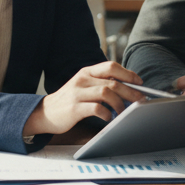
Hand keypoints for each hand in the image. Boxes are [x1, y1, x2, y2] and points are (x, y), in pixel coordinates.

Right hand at [24, 61, 145, 135]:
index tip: (139, 83)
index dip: (128, 74)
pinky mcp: (74, 108)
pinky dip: (107, 113)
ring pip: (107, 93)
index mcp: (86, 72)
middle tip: (140, 100)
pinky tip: (108, 118)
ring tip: (123, 111)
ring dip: (120, 103)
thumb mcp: (83, 86)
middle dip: (130, 91)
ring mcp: (77, 93)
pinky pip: (96, 108)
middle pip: (113, 82)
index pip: (111, 66)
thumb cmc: (69, 100)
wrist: (45, 112)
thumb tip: (127, 88)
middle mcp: (82, 80)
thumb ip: (100, 83)